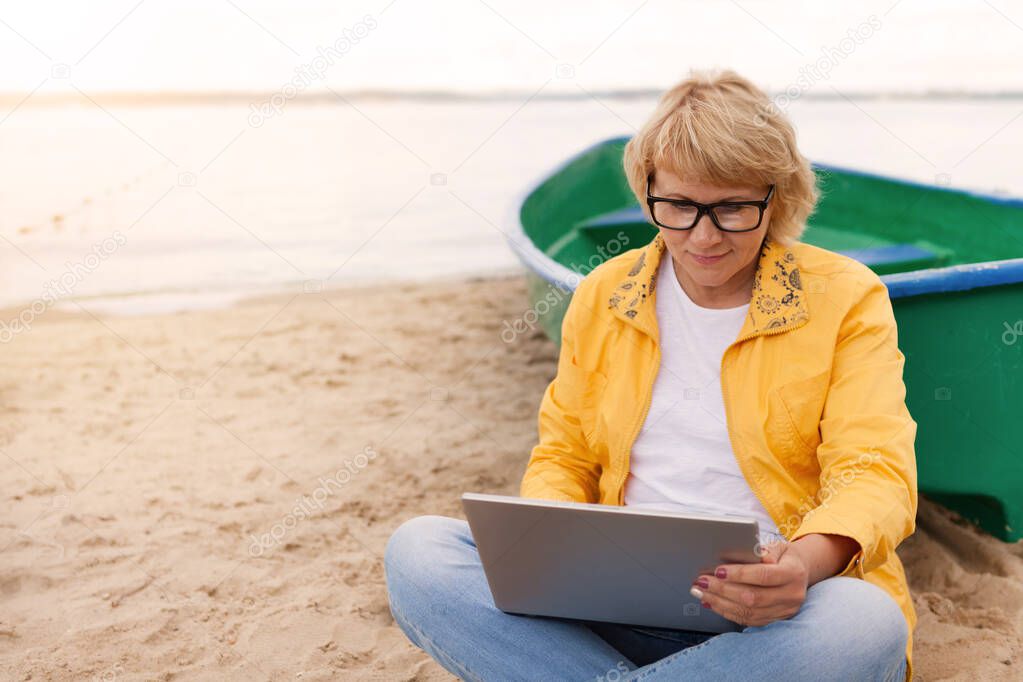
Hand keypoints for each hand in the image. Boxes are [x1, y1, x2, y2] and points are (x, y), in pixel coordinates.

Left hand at [690, 542, 808, 626]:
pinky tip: (711, 602)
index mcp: (793, 574)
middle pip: (753, 598)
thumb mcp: (778, 546)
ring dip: (720, 603)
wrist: (800, 572)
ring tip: (701, 592)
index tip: (717, 571)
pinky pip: (748, 620)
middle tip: (701, 582)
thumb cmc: (783, 556)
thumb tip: (744, 554)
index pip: (763, 576)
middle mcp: (791, 596)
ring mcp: (784, 611)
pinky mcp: (775, 620)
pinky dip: (727, 612)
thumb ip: (762, 550)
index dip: (739, 574)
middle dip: (723, 590)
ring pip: (748, 613)